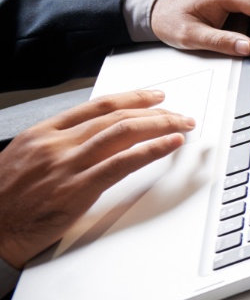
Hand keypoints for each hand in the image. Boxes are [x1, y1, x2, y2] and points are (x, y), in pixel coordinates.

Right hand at [0, 90, 194, 268]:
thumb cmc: (4, 202)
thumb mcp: (24, 160)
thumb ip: (55, 147)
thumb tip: (89, 142)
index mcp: (43, 133)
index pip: (97, 106)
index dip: (131, 98)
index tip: (154, 97)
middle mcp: (57, 143)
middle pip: (116, 116)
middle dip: (155, 112)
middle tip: (178, 114)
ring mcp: (68, 165)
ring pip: (123, 133)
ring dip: (160, 126)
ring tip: (182, 125)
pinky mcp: (77, 189)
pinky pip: (123, 162)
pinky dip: (152, 149)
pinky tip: (170, 144)